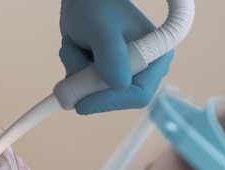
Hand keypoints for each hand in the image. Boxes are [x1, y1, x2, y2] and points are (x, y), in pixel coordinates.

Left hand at [59, 0, 173, 113]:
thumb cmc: (96, 6)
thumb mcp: (102, 29)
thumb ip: (110, 56)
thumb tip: (119, 85)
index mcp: (154, 57)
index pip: (137, 94)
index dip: (108, 102)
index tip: (81, 105)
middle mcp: (141, 69)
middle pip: (113, 98)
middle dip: (86, 81)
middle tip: (69, 59)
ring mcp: (120, 73)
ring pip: (92, 93)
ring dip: (74, 71)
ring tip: (74, 44)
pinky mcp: (102, 76)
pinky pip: (82, 88)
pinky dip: (71, 71)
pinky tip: (75, 49)